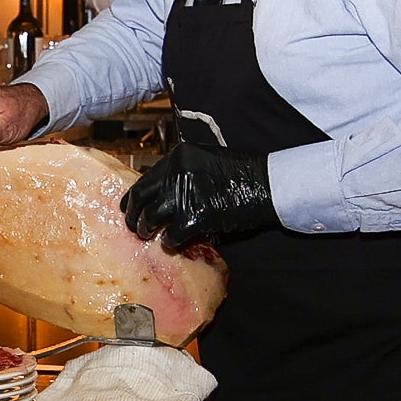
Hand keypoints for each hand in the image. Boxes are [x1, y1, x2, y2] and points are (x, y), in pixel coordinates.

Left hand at [122, 142, 275, 251]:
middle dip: (134, 216)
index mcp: (179, 156)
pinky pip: (172, 234)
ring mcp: (187, 193)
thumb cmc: (243, 175)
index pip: (145, 179)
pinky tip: (173, 243)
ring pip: (151, 216)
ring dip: (147, 229)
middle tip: (135, 228)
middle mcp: (178, 171)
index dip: (134, 198)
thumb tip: (160, 196)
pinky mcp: (198, 215)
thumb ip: (182, 174)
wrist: (269, 184)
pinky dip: (170, 241)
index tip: (130, 209)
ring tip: (149, 236)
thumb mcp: (206, 161)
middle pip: (141, 197)